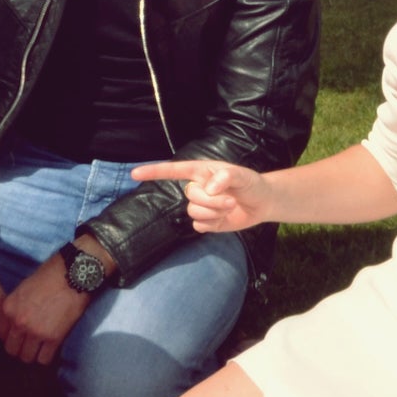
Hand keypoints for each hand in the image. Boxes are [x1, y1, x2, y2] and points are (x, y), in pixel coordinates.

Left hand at [0, 256, 90, 364]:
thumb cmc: (49, 277)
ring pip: (27, 358)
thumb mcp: (22, 289)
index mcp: (8, 309)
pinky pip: (44, 359)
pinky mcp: (53, 338)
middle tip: (30, 344)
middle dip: (20, 348)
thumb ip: (14, 308)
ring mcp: (35, 332)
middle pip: (12, 350)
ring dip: (33, 354)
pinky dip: (47, 356)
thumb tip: (13, 324)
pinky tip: (51, 348)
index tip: (19, 336)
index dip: (11, 337)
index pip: (1, 335)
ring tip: (41, 347)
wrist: (72, 275)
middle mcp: (18, 323)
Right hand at [130, 159, 271, 232]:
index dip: (153, 171)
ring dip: (214, 212)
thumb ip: (226, 177)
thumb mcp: (242, 175)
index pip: (173, 170)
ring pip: (194, 212)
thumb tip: (209, 187)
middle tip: (231, 199)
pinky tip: (224, 218)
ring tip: (229, 207)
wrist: (261, 203)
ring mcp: (200, 205)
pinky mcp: (206, 222)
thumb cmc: (250, 183)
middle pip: (190, 196)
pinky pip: (199, 226)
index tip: (135, 173)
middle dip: (212, 201)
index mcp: (201, 171)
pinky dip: (213, 224)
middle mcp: (197, 188)